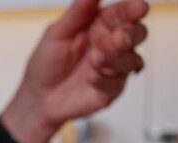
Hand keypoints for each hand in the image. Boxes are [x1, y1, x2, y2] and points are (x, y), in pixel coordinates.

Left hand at [3, 0, 148, 142]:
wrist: (38, 97)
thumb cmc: (45, 64)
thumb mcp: (56, 34)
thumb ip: (78, 13)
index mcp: (99, 26)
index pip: (122, 13)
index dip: (132, 9)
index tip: (139, 8)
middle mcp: (110, 45)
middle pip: (136, 33)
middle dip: (130, 34)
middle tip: (118, 37)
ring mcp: (113, 67)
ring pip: (132, 59)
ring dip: (116, 57)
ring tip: (96, 59)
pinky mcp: (111, 88)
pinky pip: (118, 82)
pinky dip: (105, 79)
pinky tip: (91, 78)